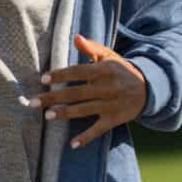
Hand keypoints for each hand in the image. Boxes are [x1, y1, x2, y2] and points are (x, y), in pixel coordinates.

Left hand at [29, 36, 148, 148]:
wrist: (149, 88)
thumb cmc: (121, 71)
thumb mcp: (110, 57)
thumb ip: (92, 48)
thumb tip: (75, 37)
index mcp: (105, 70)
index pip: (79, 71)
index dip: (61, 75)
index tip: (43, 79)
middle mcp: (109, 87)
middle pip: (78, 92)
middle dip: (54, 97)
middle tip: (33, 103)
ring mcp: (112, 104)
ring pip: (86, 110)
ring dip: (66, 113)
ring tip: (47, 116)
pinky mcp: (116, 118)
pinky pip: (99, 129)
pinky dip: (87, 137)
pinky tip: (72, 144)